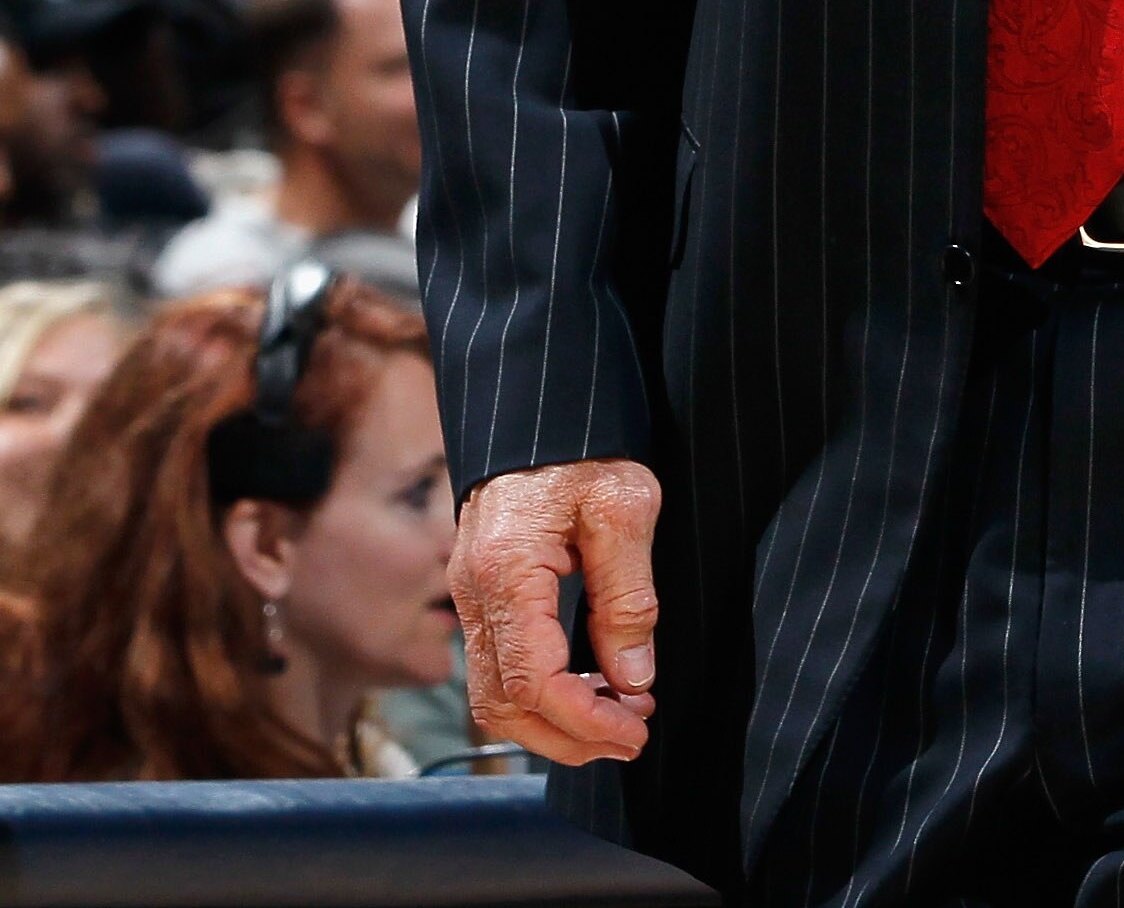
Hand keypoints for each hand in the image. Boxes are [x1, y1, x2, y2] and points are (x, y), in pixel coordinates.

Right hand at [450, 458, 661, 764]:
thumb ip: (628, 595)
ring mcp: (468, 596)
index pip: (532, 683)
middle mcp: (473, 594)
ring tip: (619, 712)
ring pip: (491, 696)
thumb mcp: (625, 506)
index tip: (636, 730)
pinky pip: (495, 666)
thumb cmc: (586, 445)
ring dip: (552, 722)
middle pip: (501, 706)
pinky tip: (591, 683)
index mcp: (505, 572)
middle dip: (567, 736)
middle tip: (632, 734)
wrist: (542, 406)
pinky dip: (538, 694)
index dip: (585, 721)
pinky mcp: (479, 593)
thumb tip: (633, 677)